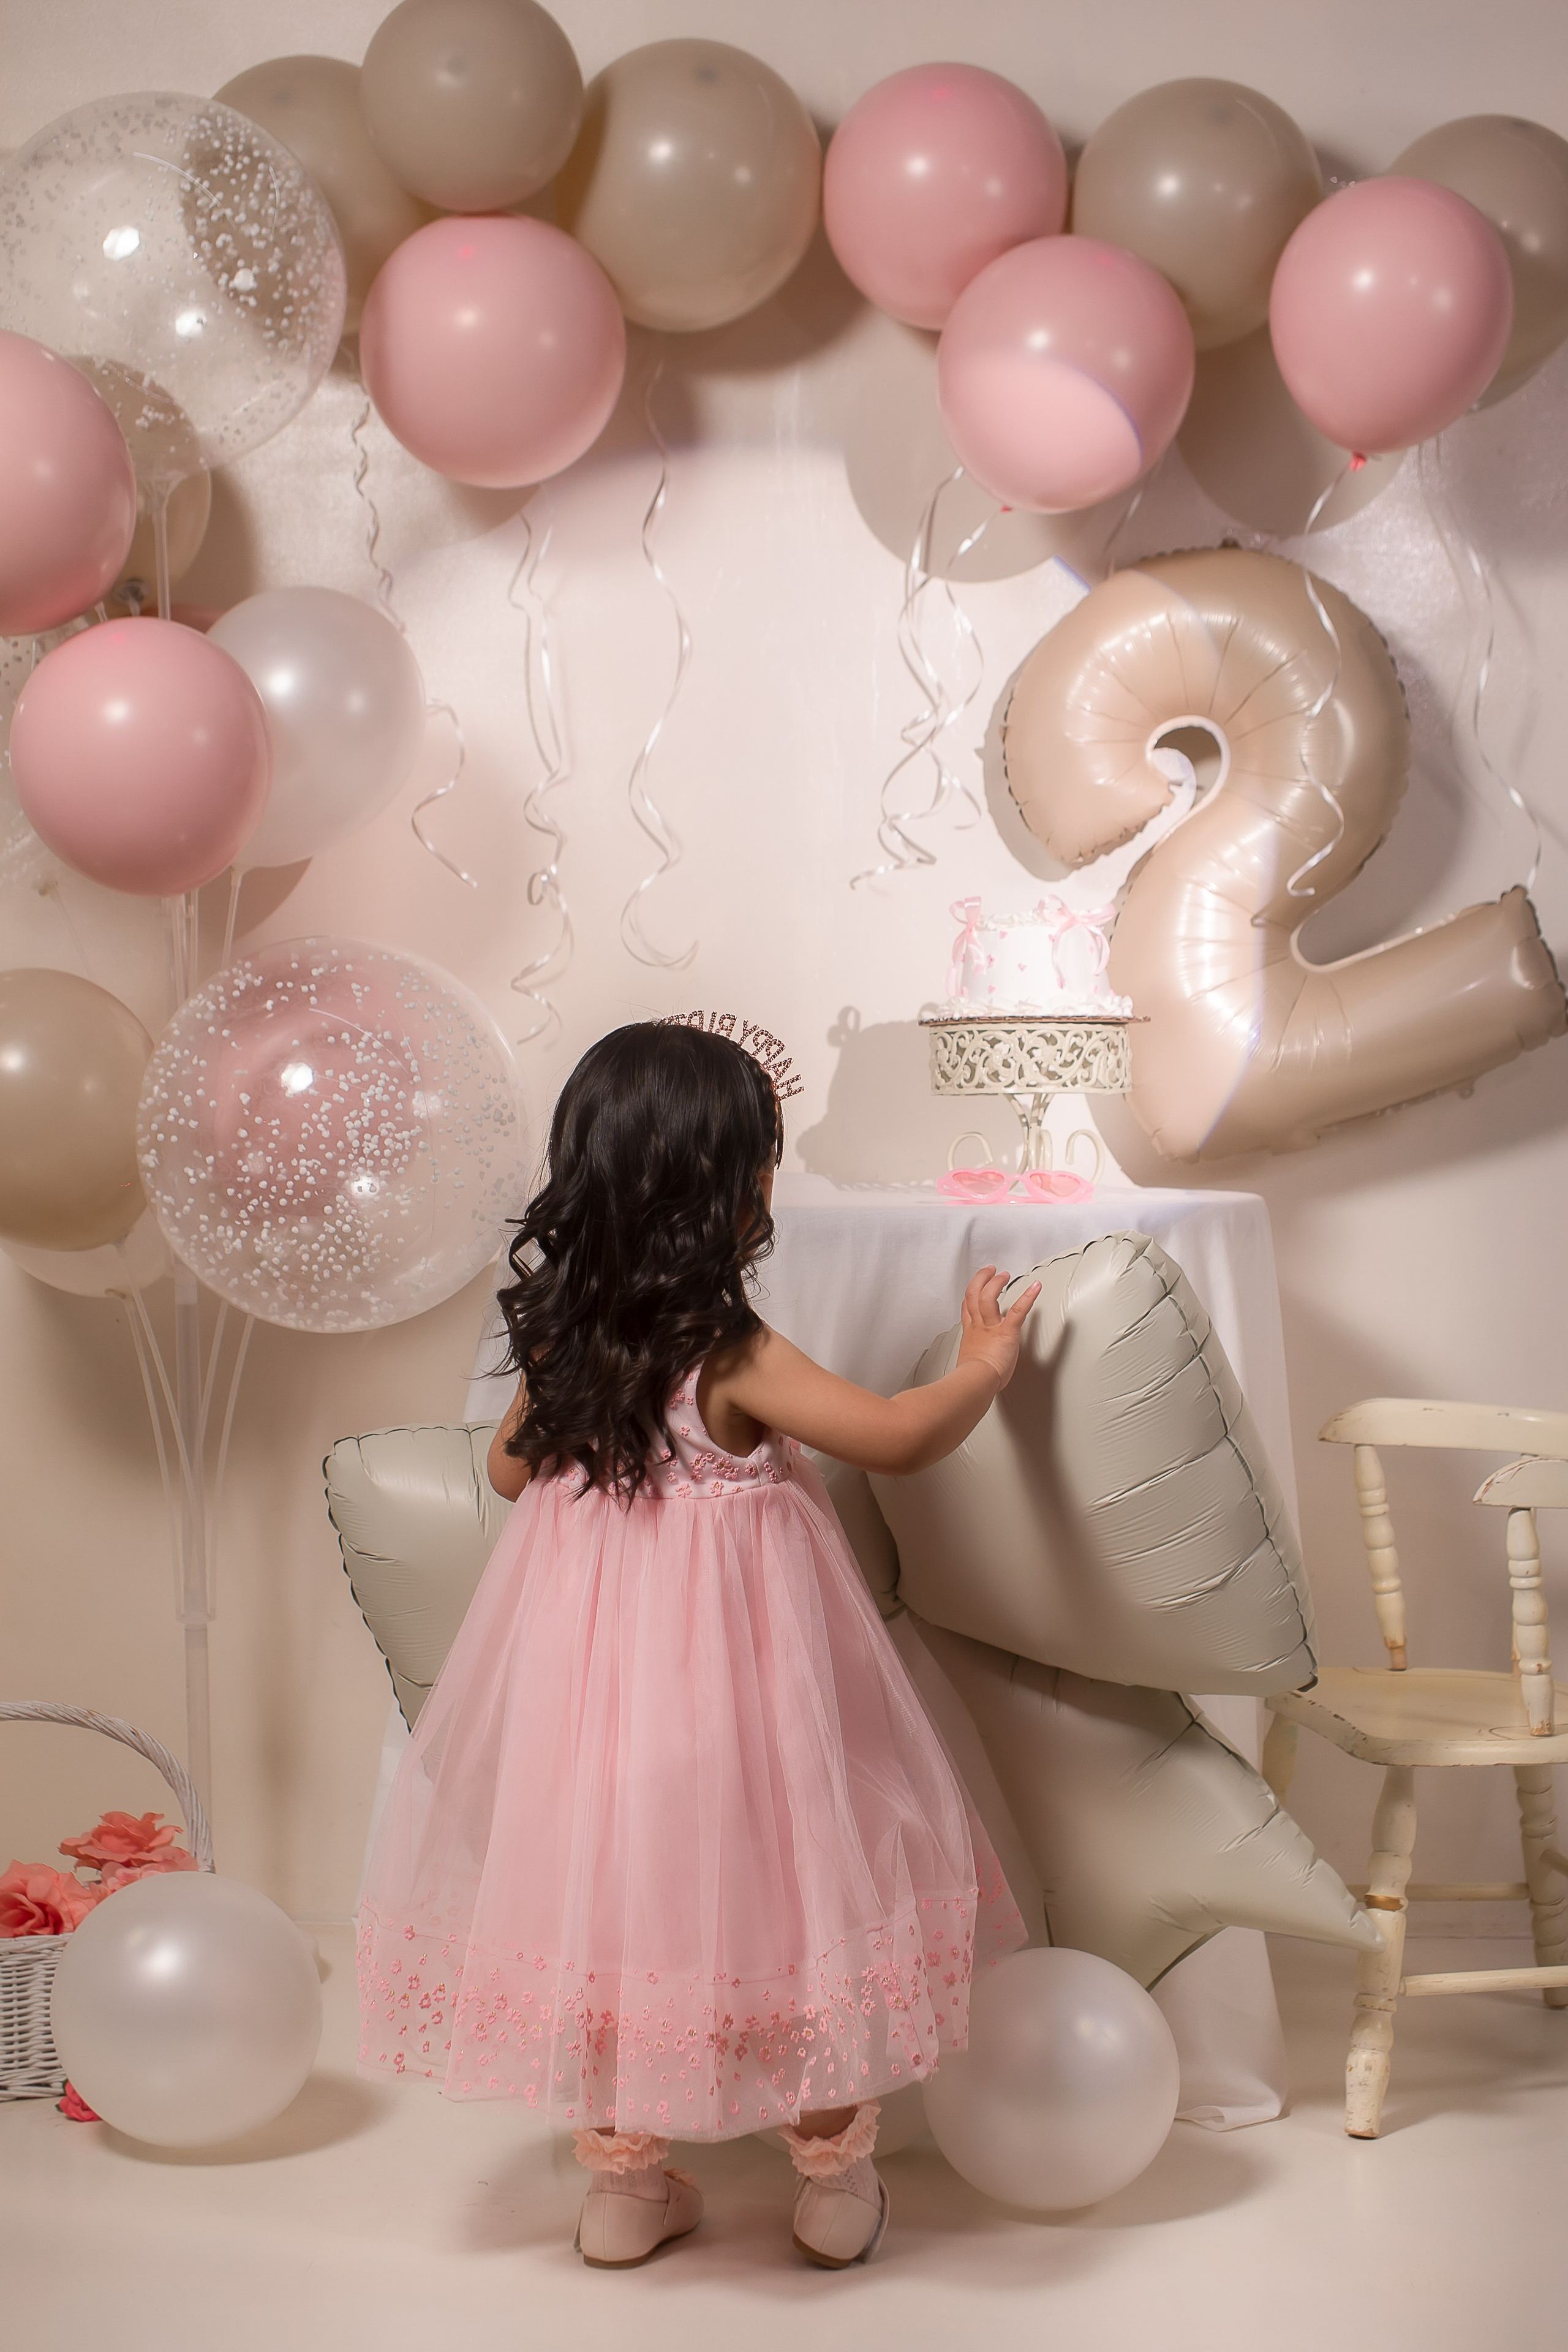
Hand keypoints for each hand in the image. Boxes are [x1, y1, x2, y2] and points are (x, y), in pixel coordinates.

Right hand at [955, 1265, 1040, 1391]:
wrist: (977, 1380)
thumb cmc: (973, 1378)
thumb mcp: (968, 1364)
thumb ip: (974, 1358)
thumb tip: (975, 1366)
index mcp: (971, 1332)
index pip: (967, 1306)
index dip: (971, 1293)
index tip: (976, 1286)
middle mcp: (979, 1325)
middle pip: (974, 1294)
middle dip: (981, 1279)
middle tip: (990, 1271)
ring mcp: (992, 1327)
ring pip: (989, 1296)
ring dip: (997, 1282)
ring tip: (1004, 1274)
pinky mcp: (1007, 1332)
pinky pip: (1018, 1310)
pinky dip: (1028, 1297)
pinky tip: (1035, 1287)